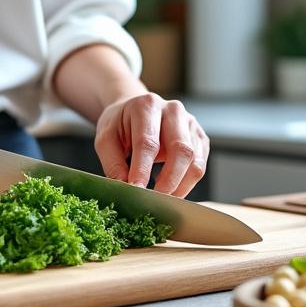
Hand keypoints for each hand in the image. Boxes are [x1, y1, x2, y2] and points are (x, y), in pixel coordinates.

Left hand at [92, 94, 208, 196]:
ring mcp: (190, 123)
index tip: (136, 190)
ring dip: (180, 185)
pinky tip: (171, 188)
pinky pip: (200, 165)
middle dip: (169, 180)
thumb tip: (125, 188)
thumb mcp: (106, 139)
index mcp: (146, 106)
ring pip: (195, 160)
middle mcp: (173, 111)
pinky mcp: (199, 137)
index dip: (142, 169)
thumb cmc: (121, 124)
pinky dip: (187, 183)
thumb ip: (113, 163)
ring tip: (163, 198)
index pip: (148, 142)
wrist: (135, 108)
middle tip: (155, 200)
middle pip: (181, 149)